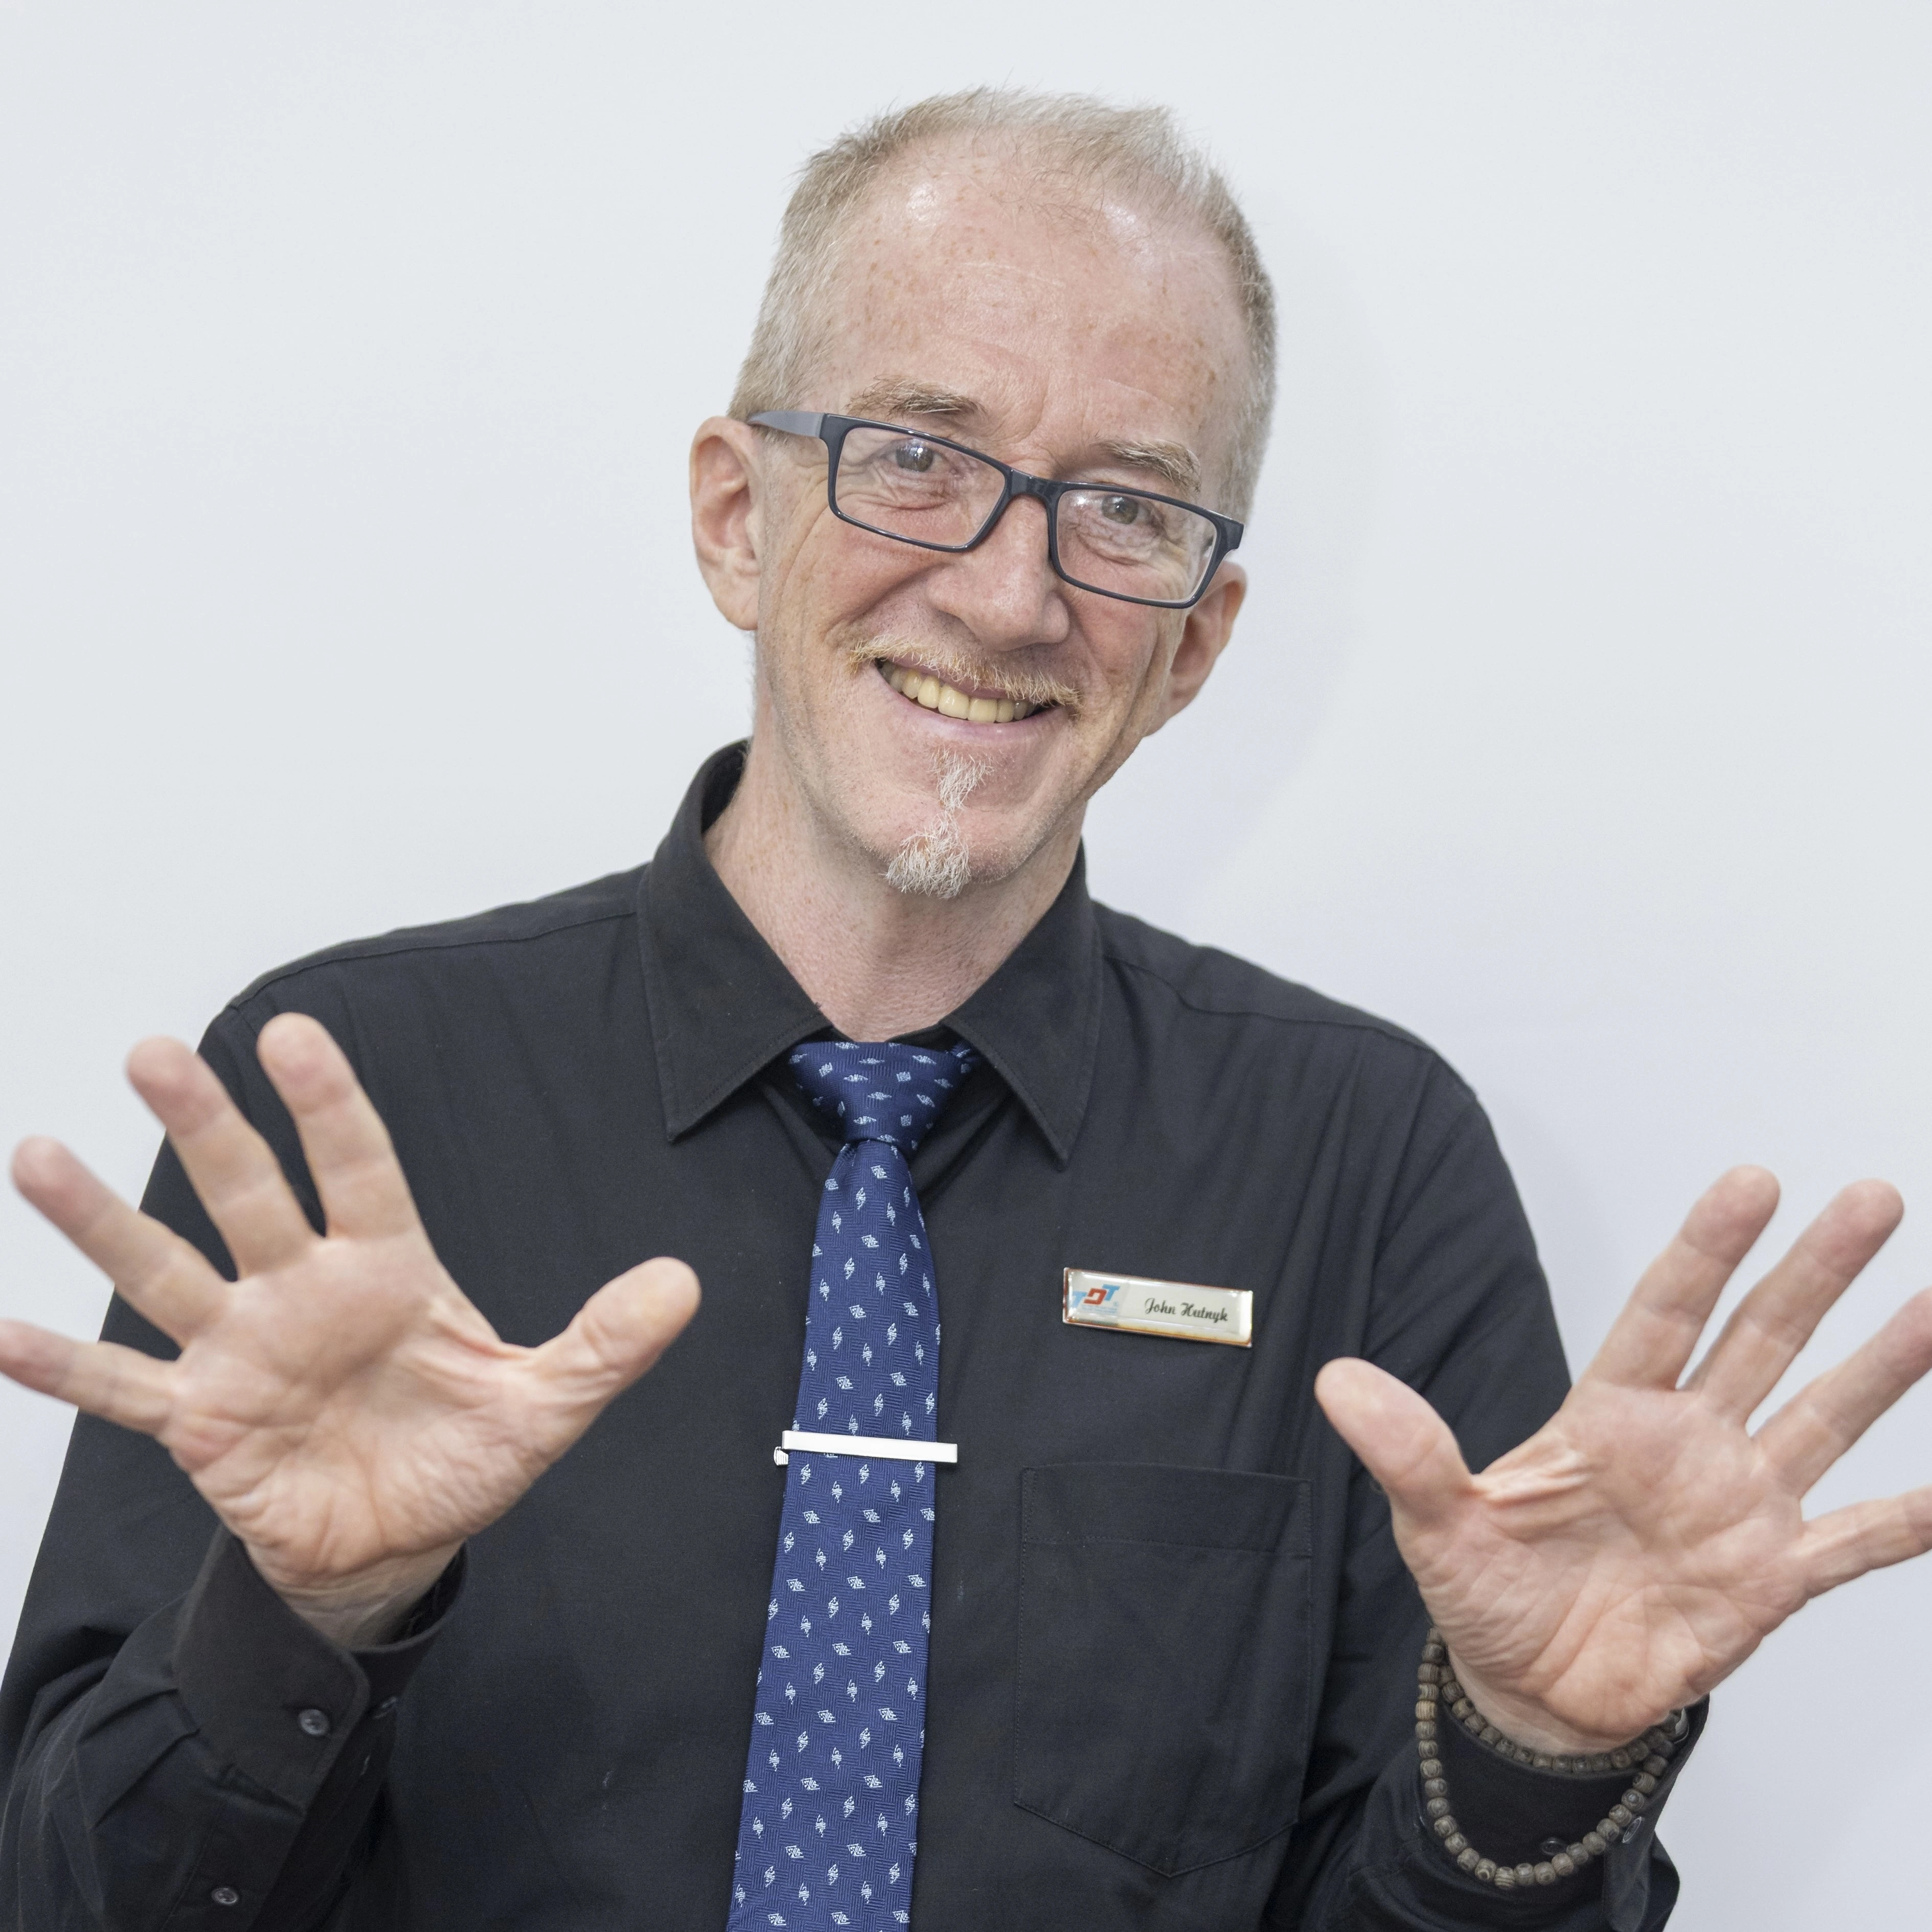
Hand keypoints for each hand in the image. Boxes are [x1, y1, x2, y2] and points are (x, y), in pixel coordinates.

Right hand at [4, 1015, 699, 1645]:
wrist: (398, 1543)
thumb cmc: (464, 1456)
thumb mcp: (548, 1403)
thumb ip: (606, 1343)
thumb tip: (682, 1285)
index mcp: (389, 1271)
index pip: (358, 1169)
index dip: (329, 1105)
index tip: (293, 1037)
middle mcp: (304, 1293)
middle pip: (249, 1195)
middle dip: (206, 1127)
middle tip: (152, 1053)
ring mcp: (243, 1351)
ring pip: (165, 1271)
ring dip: (104, 1220)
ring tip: (40, 1153)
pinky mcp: (200, 1422)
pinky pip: (123, 1390)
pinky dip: (64, 1368)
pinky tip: (1, 1332)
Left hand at [1316, 1167, 1931, 1751]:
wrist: (1533, 1695)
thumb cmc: (1488, 1596)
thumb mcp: (1436, 1523)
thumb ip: (1406, 1450)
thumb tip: (1336, 1380)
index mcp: (1607, 1415)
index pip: (1666, 1311)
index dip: (1708, 1248)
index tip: (1753, 1182)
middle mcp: (1684, 1443)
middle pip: (1760, 1338)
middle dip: (1816, 1271)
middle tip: (1874, 1198)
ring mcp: (1736, 1506)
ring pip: (1823, 1417)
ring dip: (1883, 1365)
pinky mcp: (1770, 1579)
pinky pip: (1855, 1543)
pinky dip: (1908, 1520)